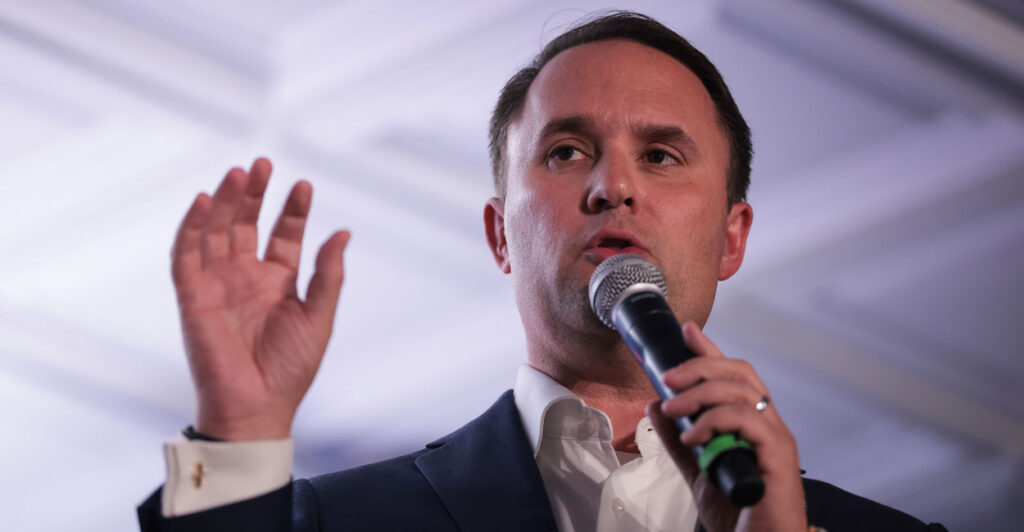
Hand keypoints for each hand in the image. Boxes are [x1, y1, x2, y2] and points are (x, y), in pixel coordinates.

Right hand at [171, 158, 349, 440]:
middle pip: (246, 223)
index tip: (304, 185)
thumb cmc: (291, 369)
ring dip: (226, 201)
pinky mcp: (192, 296)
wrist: (259, 407)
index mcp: (278, 280)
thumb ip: (328, 275)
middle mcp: (245, 276)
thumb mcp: (319, 317)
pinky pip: (186, 255)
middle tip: (264, 163)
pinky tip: (205, 200)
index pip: (283, 234)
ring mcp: (217, 284)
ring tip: (240, 172)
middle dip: (254, 193)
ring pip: (216, 231)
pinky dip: (192, 226)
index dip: (292, 209)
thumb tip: (343, 232)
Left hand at [646, 322, 805, 531]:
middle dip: (701, 366)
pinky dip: (715, 421)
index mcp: (751, 423)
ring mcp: (776, 438)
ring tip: (673, 409)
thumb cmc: (739, 512)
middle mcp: (768, 424)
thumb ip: (677, 440)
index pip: (734, 375)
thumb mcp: (697, 470)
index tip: (688, 331)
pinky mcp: (778, 455)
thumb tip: (654, 408)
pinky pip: (748, 420)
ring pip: (743, 391)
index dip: (711, 350)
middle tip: (669, 379)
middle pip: (740, 372)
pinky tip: (693, 437)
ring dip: (701, 394)